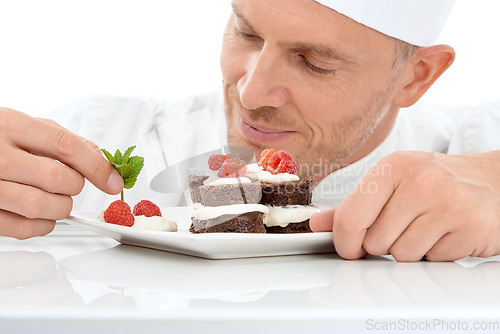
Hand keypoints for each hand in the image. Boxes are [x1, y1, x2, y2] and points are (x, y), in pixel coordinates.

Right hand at [0, 107, 123, 238]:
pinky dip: (43, 227)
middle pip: (57, 178)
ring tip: (56, 199)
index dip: (97, 166)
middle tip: (71, 183)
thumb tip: (98, 155)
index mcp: (7, 124)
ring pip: (40, 206)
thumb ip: (58, 138)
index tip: (113, 180)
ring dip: (61, 207)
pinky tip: (43, 217)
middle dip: (75, 186)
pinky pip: (20, 228)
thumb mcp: (18, 123)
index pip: (65, 146)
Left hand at [310, 151, 499, 261]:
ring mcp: (449, 205)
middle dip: (382, 243)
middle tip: (400, 227)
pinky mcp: (471, 228)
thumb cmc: (433, 181)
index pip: (350, 218)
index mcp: (393, 168)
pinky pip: (432, 260)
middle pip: (374, 242)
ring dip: (408, 250)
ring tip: (423, 228)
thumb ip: (352, 205)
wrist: (490, 181)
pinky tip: (443, 233)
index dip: (344, 242)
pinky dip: (433, 254)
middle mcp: (421, 182)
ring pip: (401, 255)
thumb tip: (316, 223)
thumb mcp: (390, 183)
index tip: (350, 247)